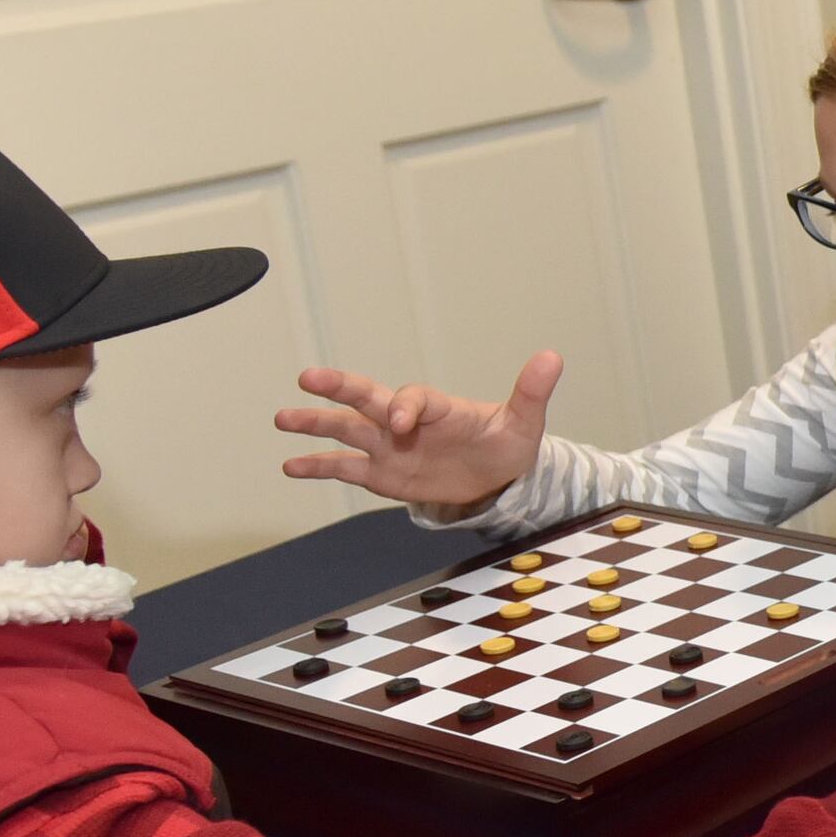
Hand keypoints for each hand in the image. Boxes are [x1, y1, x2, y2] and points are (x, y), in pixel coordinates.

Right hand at [276, 350, 563, 511]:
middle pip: (367, 398)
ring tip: (282, 418)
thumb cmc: (506, 445)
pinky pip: (346, 467)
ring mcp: (389, 446)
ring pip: (347, 430)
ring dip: (316, 424)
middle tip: (308, 378)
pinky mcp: (382, 473)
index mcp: (437, 407)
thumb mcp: (523, 422)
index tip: (402, 424)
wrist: (497, 478)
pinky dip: (318, 466)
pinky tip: (290, 466)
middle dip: (339, 388)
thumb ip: (531, 392)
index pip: (413, 399)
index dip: (405, 407)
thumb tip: (553, 357)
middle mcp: (405, 421)